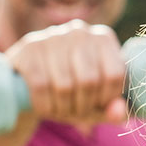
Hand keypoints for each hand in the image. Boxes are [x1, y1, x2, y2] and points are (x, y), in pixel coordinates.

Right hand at [7, 20, 127, 133]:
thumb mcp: (95, 105)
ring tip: (60, 111)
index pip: (115, 74)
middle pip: (89, 80)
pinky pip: (41, 85)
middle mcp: (79, 31)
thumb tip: (120, 112)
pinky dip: (44, 105)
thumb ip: (113, 112)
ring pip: (65, 85)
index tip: (97, 107)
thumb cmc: (69, 94)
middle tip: (76, 113)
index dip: (107, 99)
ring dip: (63, 108)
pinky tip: (44, 108)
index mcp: (103, 38)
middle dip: (83, 106)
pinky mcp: (29, 47)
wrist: (25, 83)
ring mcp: (53, 36)